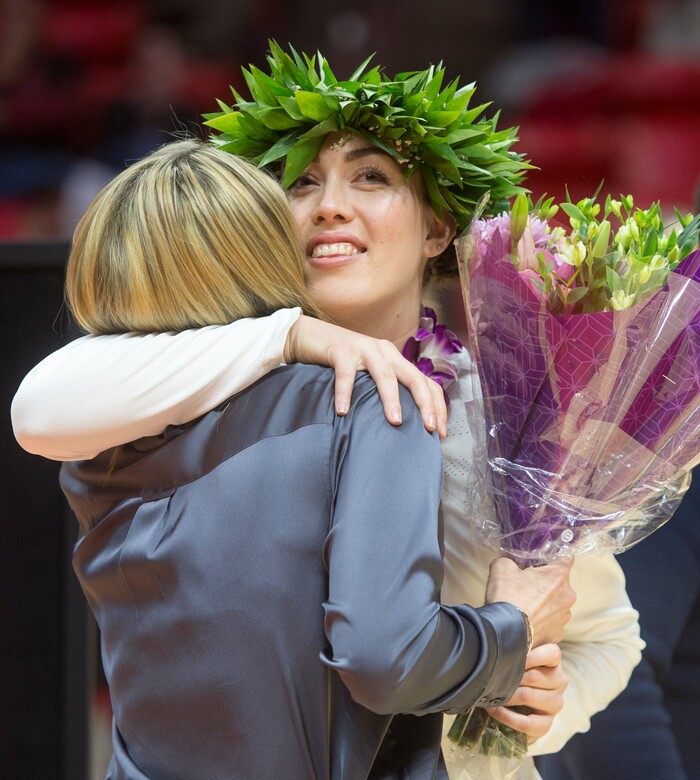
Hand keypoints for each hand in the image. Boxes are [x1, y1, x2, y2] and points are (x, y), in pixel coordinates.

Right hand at [284, 314, 447, 437]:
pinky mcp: (341, 350)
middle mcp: (384, 351)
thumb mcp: (367, 375)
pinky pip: (346, 374)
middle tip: (429, 428)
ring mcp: (363, 349)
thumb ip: (382, 390)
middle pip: (413, 377)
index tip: (439, 432)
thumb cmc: (340, 362)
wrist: (309, 336)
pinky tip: (343, 411)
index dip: (436, 406)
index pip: (425, 382)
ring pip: (384, 375)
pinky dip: (345, 393)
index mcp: (395, 359)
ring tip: (396, 422)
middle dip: (425, 403)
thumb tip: (398, 425)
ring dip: (392, 399)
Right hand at [485, 556, 575, 645]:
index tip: (544, 560)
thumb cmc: (507, 597)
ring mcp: (564, 617)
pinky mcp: (558, 635)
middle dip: (546, 583)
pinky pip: (552, 623)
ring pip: (557, 604)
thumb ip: (510, 560)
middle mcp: (568, 596)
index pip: (566, 557)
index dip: (555, 557)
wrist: (504, 633)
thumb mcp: (502, 567)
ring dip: (545, 604)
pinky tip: (527, 622)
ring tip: (525, 607)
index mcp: (558, 576)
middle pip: (560, 583)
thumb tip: (511, 563)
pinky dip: (542, 621)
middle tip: (527, 586)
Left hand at [486, 643, 566, 743]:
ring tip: (489, 691)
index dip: (531, 655)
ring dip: (506, 695)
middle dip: (510, 676)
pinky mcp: (547, 723)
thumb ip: (516, 647)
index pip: (552, 654)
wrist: (522, 703)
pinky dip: (507, 717)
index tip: (509, 654)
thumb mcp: (520, 656)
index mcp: (554, 662)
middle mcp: (559, 682)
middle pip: (534, 676)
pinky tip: (493, 709)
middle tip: (490, 675)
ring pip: (529, 696)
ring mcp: (555, 703)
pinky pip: (527, 723)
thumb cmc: (517, 671)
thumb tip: (497, 638)